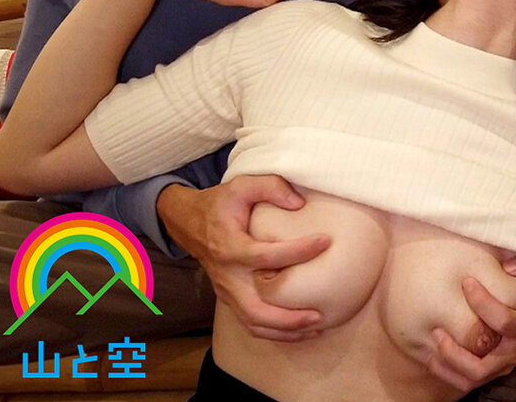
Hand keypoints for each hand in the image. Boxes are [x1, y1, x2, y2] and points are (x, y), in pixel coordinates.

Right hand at [156, 175, 332, 341]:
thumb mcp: (242, 184)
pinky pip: (251, 323)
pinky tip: (300, 328)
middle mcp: (227, 275)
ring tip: (317, 327)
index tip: (326, 242)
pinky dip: (275, 331)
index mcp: (229, 246)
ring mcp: (226, 291)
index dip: (298, 250)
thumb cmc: (221, 203)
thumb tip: (300, 204)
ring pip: (254, 323)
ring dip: (285, 331)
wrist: (189, 222)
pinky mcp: (230, 298)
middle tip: (320, 314)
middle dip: (289, 317)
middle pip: (256, 308)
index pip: (266, 255)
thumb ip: (271, 187)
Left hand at [426, 254, 515, 390]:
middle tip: (437, 330)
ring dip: (448, 367)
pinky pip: (469, 381)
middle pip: (482, 366)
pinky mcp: (493, 368)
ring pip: (473, 378)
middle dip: (455, 352)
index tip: (466, 282)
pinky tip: (431, 358)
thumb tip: (508, 266)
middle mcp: (514, 351)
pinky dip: (448, 374)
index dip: (483, 303)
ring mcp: (503, 364)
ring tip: (430, 348)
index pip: (504, 322)